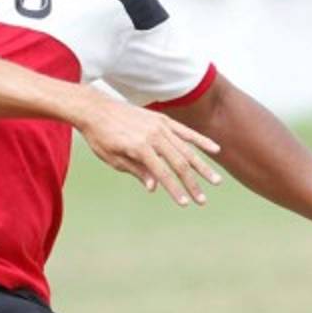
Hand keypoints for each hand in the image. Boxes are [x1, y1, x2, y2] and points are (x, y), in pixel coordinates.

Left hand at [77, 95, 221, 205]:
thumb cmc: (100, 137)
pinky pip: (185, 131)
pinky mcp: (161, 119)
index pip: (162, 173)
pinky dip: (200, 140)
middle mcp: (153, 135)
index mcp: (139, 147)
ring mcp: (159, 125)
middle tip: (203, 200)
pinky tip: (215, 150)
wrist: (95, 109)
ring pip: (186, 148)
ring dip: (202, 167)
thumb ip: (136, 171)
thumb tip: (155, 187)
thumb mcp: (112, 158)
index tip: (185, 203)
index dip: (175, 190)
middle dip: (192, 183)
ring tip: (216, 181)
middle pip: (179, 163)